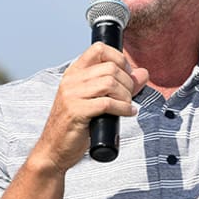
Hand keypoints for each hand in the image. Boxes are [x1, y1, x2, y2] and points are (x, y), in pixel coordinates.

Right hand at [31, 42, 148, 173]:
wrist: (54, 149)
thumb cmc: (76, 125)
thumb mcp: (97, 100)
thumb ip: (121, 85)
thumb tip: (143, 73)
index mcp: (74, 73)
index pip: (98, 49)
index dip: (119, 58)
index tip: (127, 74)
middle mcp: (71, 80)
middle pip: (110, 67)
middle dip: (127, 82)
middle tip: (129, 96)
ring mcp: (71, 95)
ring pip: (110, 83)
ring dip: (126, 96)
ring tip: (126, 105)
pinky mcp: (76, 111)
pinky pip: (107, 103)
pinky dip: (123, 108)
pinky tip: (127, 113)